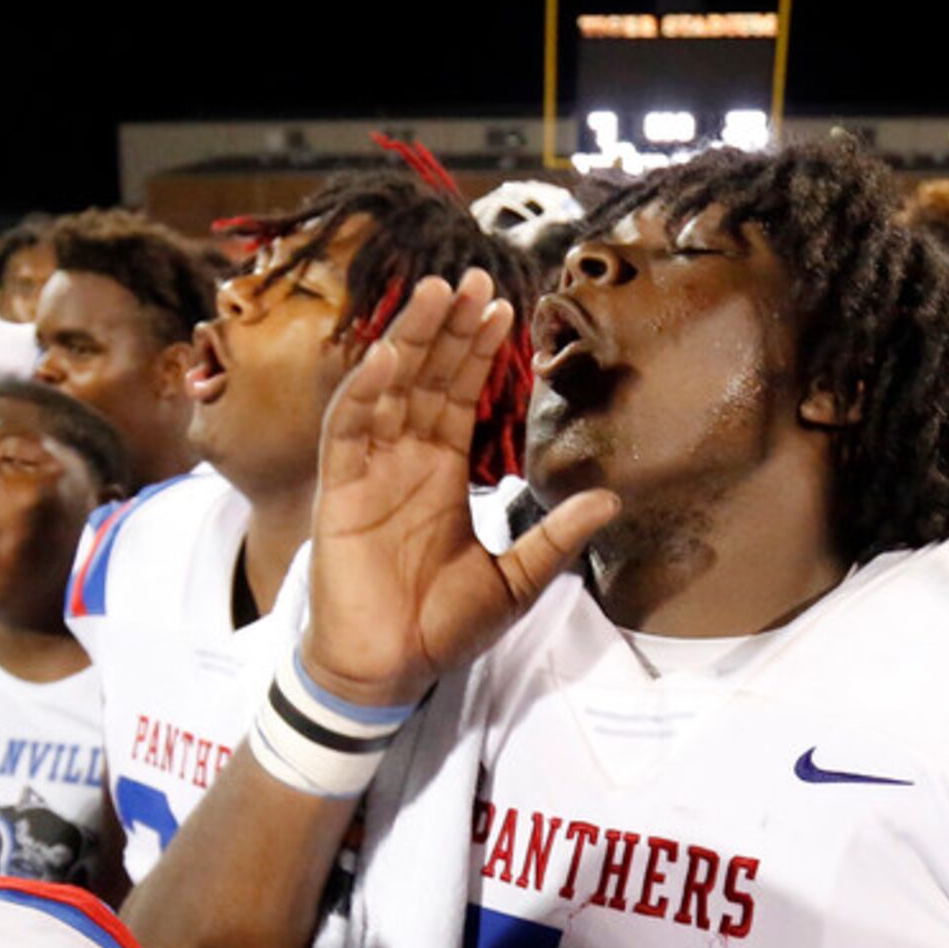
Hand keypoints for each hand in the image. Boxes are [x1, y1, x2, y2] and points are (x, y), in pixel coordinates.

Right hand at [302, 270, 617, 706]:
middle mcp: (403, 461)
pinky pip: (347, 430)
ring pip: (387, 388)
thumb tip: (611, 499)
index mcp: (442, 473)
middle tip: (474, 276)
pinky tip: (387, 356)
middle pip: (425, 377)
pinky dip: (364, 390)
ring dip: (409, 340)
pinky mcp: (337, 491)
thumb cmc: (440, 628)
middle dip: (448, 327)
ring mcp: (367, 471)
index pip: (459, 395)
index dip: (477, 350)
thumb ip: (556, 535)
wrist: (388, 671)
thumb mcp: (516, 578)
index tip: (504, 307)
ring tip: (436, 294)